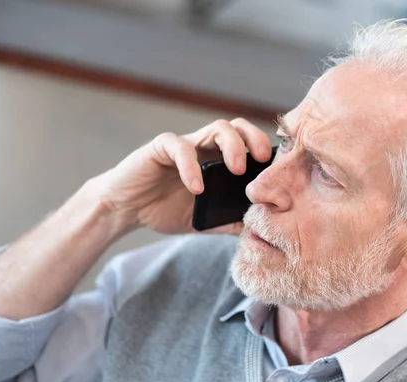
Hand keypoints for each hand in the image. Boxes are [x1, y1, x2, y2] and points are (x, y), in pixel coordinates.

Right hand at [92, 118, 271, 233]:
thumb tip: (258, 230)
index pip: (248, 144)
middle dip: (256, 138)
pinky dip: (191, 166)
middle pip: (238, 127)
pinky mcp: (161, 148)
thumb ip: (229, 221)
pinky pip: (179, 147)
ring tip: (238, 170)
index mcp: (219, 160)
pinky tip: (196, 188)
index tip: (280, 169)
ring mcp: (185, 145)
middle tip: (265, 160)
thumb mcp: (205, 220)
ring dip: (233, 145)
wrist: (126, 209)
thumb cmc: (165, 209)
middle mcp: (205, 147)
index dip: (266, 150)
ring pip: (216, 128)